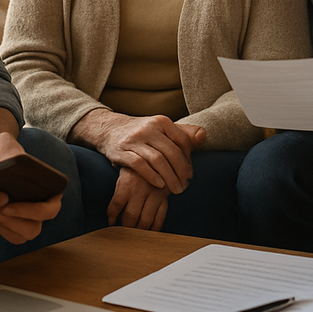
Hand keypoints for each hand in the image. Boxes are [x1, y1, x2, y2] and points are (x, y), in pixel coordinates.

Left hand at [0, 133, 61, 243]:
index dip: (32, 210)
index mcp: (52, 188)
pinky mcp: (19, 227)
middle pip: (36, 227)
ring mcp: (33, 219)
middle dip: (16, 221)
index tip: (9, 203)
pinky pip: (15, 237)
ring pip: (27, 234)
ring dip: (9, 227)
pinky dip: (3, 230)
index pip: (51, 207)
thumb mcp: (5, 147)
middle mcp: (45, 207)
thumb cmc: (5, 156)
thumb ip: (5, 147)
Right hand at [71, 109, 205, 193]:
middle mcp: (149, 128)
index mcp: (161, 121)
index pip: (182, 140)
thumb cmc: (141, 132)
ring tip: (175, 189)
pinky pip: (139, 165)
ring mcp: (134, 139)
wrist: (109, 128)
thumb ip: (182, 133)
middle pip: (171, 152)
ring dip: (169, 177)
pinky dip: (151, 176)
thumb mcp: (161, 128)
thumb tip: (204, 136)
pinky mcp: (122, 151)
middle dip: (180, 171)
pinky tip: (159, 185)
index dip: (188, 159)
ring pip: (157, 159)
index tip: (190, 173)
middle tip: (185, 185)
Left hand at [107, 167, 169, 229]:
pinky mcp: (165, 197)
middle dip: (125, 226)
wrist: (160, 153)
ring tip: (133, 233)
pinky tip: (148, 231)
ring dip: (138, 230)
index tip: (110, 222)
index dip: (112, 216)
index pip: (116, 205)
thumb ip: (118, 186)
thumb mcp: (125, 168)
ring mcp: (154, 194)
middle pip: (130, 216)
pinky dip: (154, 228)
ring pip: (145, 220)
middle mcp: (141, 189)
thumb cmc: (137, 162)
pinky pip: (160, 217)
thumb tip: (109, 206)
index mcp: (128, 181)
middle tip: (121, 231)